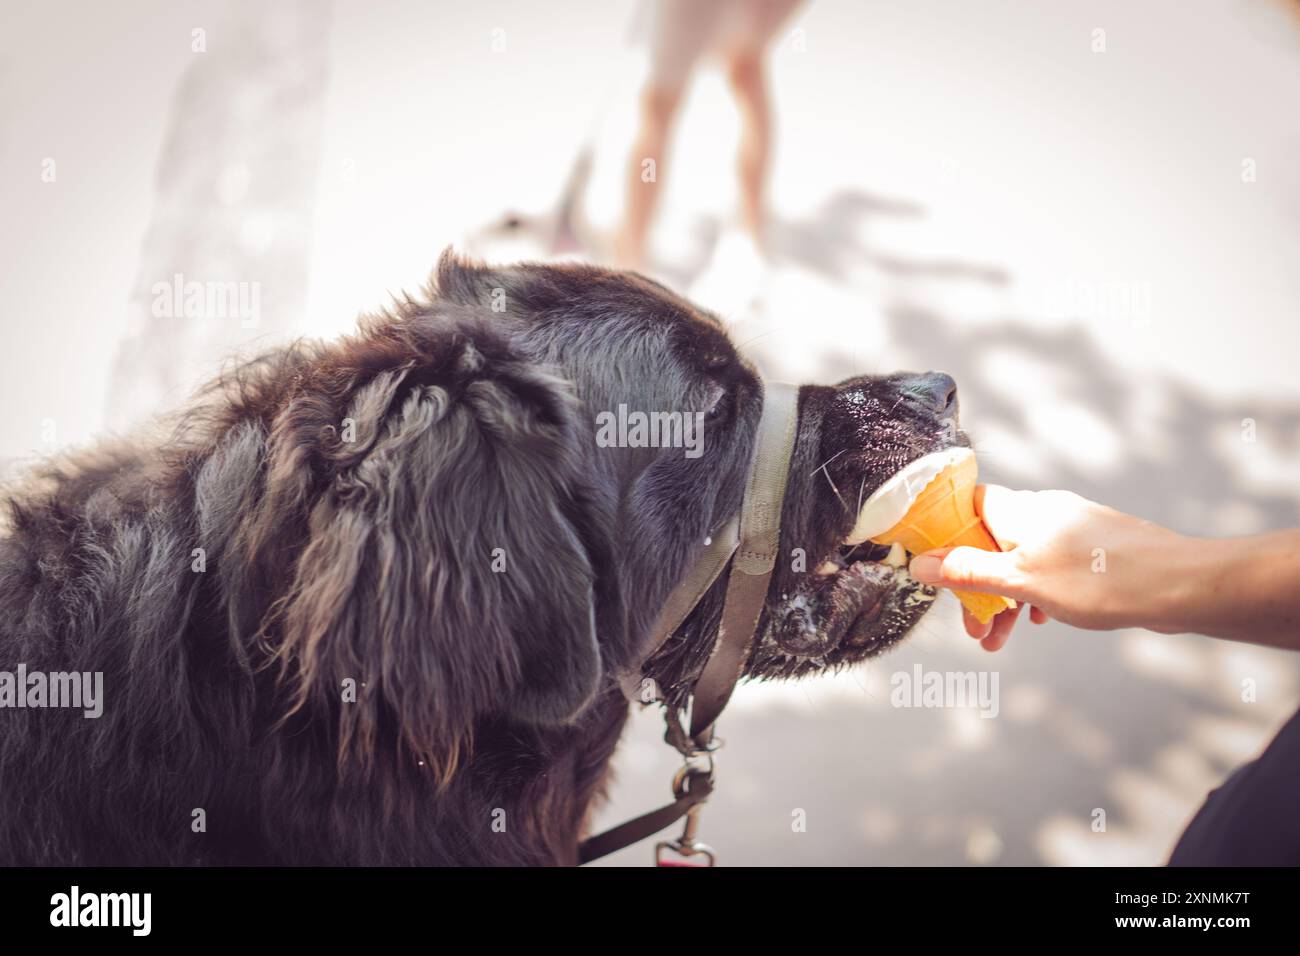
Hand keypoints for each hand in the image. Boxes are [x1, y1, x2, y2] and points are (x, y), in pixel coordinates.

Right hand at [907, 485, 1183, 650]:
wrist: (1177, 585)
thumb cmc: (1100, 579)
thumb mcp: (1021, 582)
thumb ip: (968, 572)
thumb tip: (919, 564)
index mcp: (1020, 510)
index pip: (966, 504)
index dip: (945, 532)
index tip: (933, 566)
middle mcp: (1043, 511)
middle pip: (990, 540)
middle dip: (976, 585)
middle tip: (973, 626)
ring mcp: (1070, 528)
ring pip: (1020, 558)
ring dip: (1005, 596)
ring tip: (999, 638)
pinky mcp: (1093, 547)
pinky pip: (1049, 565)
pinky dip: (1037, 592)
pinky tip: (1043, 619)